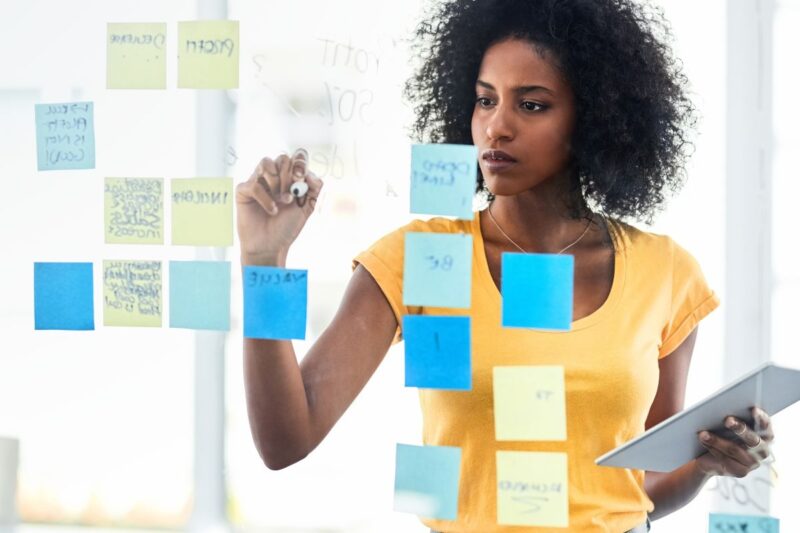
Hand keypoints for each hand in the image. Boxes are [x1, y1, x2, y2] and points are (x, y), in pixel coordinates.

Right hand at [236, 149, 322, 263]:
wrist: (271, 245)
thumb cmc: (287, 225)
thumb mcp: (308, 206)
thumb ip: (315, 188)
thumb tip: (310, 174)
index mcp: (289, 177)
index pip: (296, 157)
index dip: (301, 163)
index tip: (301, 179)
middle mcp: (273, 176)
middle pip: (283, 158)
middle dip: (290, 176)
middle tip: (292, 194)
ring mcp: (258, 181)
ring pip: (266, 162)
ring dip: (277, 182)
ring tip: (283, 201)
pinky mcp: (244, 191)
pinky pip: (254, 184)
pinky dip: (266, 199)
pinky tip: (272, 211)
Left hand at [695, 407, 774, 477]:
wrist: (710, 456)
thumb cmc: (722, 432)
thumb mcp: (728, 424)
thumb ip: (732, 417)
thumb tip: (723, 406)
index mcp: (765, 434)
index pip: (765, 424)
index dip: (761, 417)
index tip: (753, 409)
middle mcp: (763, 450)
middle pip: (753, 439)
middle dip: (740, 429)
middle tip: (727, 420)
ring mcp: (753, 463)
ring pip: (735, 450)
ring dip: (717, 440)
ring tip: (703, 433)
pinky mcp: (741, 472)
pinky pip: (725, 459)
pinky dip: (712, 448)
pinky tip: (702, 440)